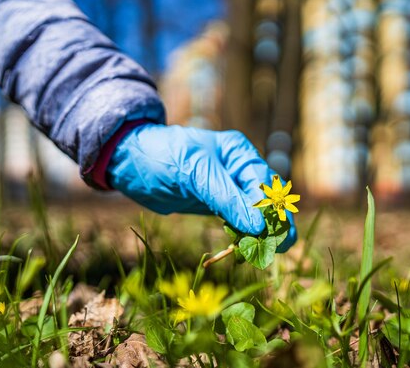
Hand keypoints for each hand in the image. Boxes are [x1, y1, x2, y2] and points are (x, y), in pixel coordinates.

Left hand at [107, 124, 296, 251]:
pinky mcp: (215, 204)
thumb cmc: (162, 156)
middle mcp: (238, 170)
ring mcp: (228, 188)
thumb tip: (258, 225)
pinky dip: (240, 236)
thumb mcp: (195, 172)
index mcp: (239, 153)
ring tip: (260, 255)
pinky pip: (235, 222)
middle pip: (265, 201)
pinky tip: (242, 250)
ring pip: (252, 214)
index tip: (276, 237)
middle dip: (272, 225)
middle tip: (278, 250)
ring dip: (257, 234)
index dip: (273, 211)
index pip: (265, 185)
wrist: (130, 162)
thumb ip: (227, 198)